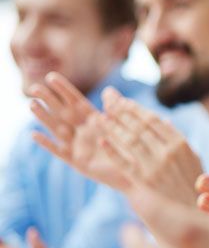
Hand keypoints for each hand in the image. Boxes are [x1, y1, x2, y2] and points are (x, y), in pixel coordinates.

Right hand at [29, 72, 129, 189]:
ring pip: (57, 129)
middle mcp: (83, 131)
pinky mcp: (78, 162)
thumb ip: (115, 109)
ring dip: (44, 117)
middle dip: (49, 100)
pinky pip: (60, 152)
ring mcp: (79, 146)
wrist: (136, 171)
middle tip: (33, 87)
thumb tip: (109, 90)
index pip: (76, 101)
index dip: (64, 89)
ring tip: (31, 104)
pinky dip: (47, 144)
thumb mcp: (123, 126)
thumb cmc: (131, 147)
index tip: (51, 76)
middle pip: (63, 112)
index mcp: (94, 120)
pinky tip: (35, 134)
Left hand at [101, 88, 203, 205]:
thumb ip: (177, 138)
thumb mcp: (192, 156)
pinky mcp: (143, 181)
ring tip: (101, 118)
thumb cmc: (193, 181)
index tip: (123, 102)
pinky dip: (111, 151)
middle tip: (108, 104)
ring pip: (129, 141)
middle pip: (139, 127)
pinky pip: (123, 163)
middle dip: (122, 114)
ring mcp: (154, 167)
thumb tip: (164, 121)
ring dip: (113, 128)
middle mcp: (167, 152)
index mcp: (180, 143)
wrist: (192, 210)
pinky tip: (102, 141)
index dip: (136, 109)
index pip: (153, 120)